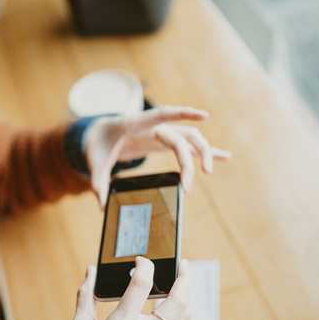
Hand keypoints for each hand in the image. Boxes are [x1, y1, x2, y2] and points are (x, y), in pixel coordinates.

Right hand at [65, 257, 193, 319]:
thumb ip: (86, 295)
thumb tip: (91, 270)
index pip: (141, 287)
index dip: (145, 266)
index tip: (141, 260)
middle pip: (177, 303)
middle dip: (186, 278)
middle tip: (183, 263)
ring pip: (184, 318)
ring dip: (187, 296)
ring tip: (183, 280)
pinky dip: (178, 313)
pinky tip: (170, 303)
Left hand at [84, 106, 231, 206]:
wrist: (101, 133)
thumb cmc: (98, 143)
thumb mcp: (94, 161)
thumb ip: (97, 181)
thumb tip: (101, 205)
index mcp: (136, 124)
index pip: (162, 115)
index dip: (182, 114)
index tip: (204, 115)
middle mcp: (154, 126)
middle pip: (180, 137)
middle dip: (188, 159)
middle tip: (188, 186)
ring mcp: (162, 133)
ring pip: (190, 138)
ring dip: (203, 152)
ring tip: (209, 172)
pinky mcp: (165, 141)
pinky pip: (189, 145)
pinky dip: (205, 151)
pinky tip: (224, 156)